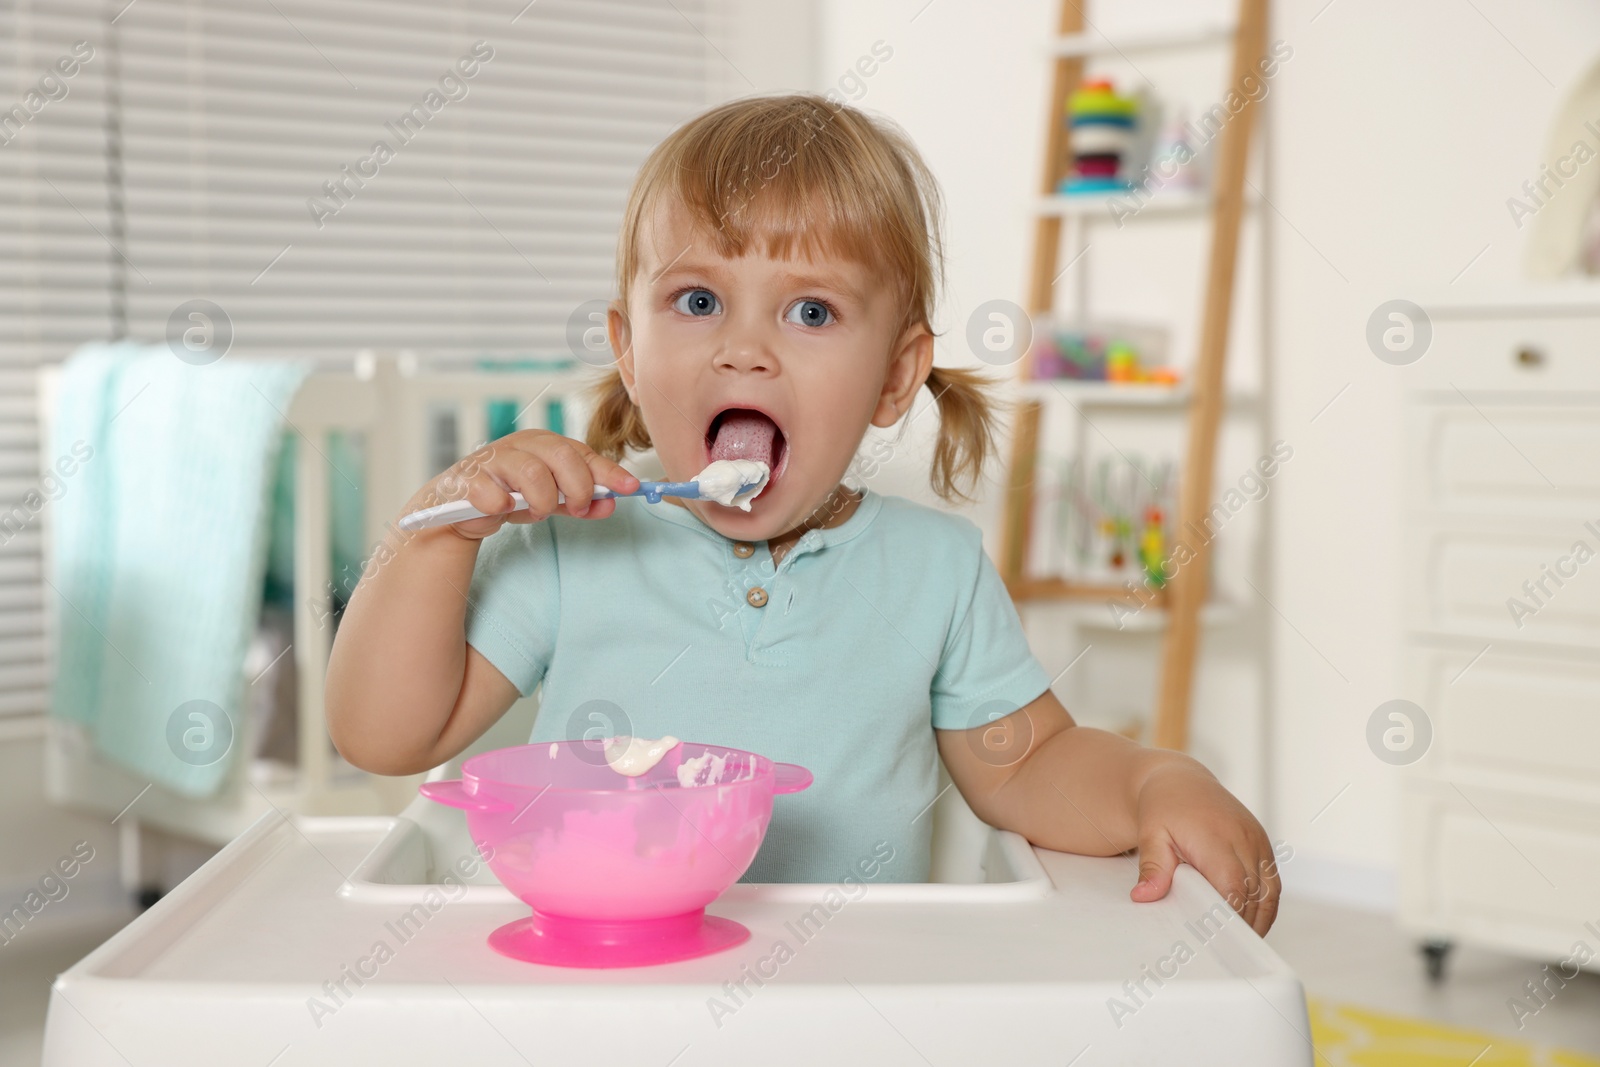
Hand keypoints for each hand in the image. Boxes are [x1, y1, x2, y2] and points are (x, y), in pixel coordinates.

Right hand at [408, 430, 639, 540]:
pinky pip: (490, 490)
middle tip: (578, 509)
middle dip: (578, 487)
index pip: (582, 453)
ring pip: (531, 473)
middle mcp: (521, 445)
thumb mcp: (552, 499)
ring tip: (539, 512)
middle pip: (561, 456)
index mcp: (544, 444)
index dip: (608, 471)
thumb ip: (580, 502)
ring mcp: (493, 459)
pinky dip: (500, 503)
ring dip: (543, 500)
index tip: (631, 487)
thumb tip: (611, 504)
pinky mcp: (468, 479)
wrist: (460, 506)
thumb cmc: (510, 495)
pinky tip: (503, 510)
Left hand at [1128, 758, 1281, 935]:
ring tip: (1239, 944)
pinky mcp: (1263, 844)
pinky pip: (1272, 883)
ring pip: (1269, 892)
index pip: (1232, 886)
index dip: (1229, 916)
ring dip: (1258, 919)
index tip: (1217, 941)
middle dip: (1242, 925)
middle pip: (1253, 894)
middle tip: (1226, 953)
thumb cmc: (1162, 809)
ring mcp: (1258, 841)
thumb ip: (1153, 867)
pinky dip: (1264, 906)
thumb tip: (1144, 897)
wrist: (1179, 782)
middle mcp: (1243, 838)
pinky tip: (1249, 924)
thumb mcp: (1151, 835)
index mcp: (1216, 837)